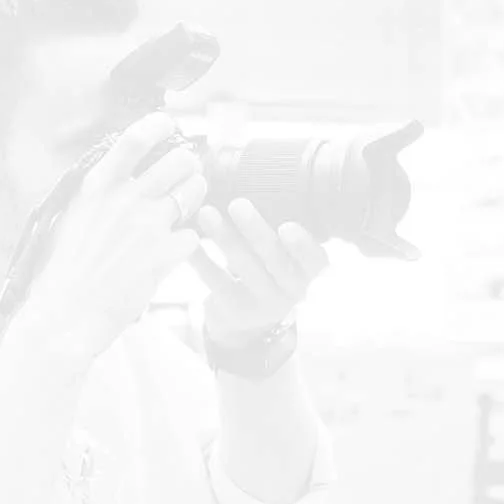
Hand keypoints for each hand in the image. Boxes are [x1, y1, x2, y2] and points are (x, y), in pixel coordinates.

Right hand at [22, 112, 204, 360]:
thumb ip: (100, 193)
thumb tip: (123, 171)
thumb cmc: (63, 272)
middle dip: (189, 166)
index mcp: (97, 187)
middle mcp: (124, 200)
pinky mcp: (163, 256)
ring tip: (185, 207)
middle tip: (187, 176)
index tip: (168, 125)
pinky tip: (173, 251)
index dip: (159, 126)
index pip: (136, 139)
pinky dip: (188, 242)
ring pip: (194, 192)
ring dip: (195, 197)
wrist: (65, 315)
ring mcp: (146, 227)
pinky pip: (193, 236)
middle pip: (179, 161)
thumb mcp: (71, 218)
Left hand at [191, 199, 329, 348]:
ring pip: (243, 266)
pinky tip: (188, 241)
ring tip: (206, 213)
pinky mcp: (235, 310)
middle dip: (255, 230)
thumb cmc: (267, 272)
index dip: (302, 245)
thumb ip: (281, 232)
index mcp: (309, 272)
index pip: (315, 260)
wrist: (246, 323)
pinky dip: (201, 259)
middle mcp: (292, 291)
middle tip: (238, 204)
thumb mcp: (285, 258)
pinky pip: (216, 280)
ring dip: (224, 237)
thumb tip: (262, 180)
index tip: (286, 226)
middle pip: (275, 260)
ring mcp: (264, 303)